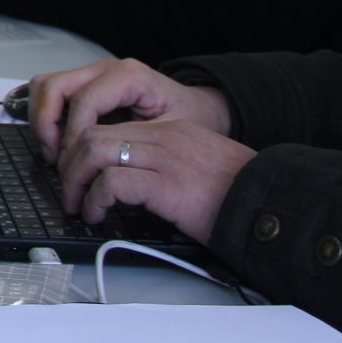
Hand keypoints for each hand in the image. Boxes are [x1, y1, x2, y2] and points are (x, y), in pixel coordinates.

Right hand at [30, 57, 234, 163]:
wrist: (201, 109)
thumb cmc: (192, 121)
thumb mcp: (174, 133)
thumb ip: (136, 141)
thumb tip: (99, 160)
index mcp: (128, 76)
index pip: (83, 101)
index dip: (72, 136)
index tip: (73, 166)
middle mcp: (105, 69)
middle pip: (54, 86)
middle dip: (46, 125)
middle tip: (55, 160)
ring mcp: (91, 74)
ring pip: (45, 86)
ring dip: (41, 120)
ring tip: (53, 153)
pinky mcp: (85, 84)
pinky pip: (51, 93)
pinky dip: (45, 117)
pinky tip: (57, 144)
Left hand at [55, 117, 255, 243]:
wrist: (272, 208)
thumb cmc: (239, 198)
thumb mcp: (197, 170)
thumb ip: (162, 166)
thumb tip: (122, 187)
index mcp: (171, 131)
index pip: (108, 127)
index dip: (82, 151)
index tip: (76, 175)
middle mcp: (165, 137)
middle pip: (92, 134)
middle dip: (70, 163)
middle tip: (69, 191)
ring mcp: (166, 157)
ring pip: (94, 152)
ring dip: (76, 180)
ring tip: (78, 205)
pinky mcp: (168, 184)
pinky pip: (112, 183)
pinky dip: (96, 199)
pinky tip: (98, 215)